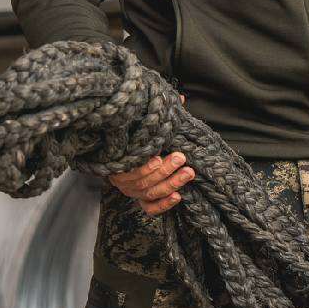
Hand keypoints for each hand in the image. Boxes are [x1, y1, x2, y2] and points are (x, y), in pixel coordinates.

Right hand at [108, 90, 194, 213]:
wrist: (126, 151)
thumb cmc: (138, 136)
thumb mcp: (146, 124)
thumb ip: (160, 114)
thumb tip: (180, 99)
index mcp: (120, 159)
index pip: (130, 167)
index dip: (144, 165)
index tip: (158, 156)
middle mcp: (123, 178)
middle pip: (142, 181)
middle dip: (164, 170)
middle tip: (181, 158)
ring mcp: (132, 191)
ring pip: (149, 192)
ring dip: (170, 183)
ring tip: (188, 173)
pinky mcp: (141, 200)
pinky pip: (150, 208)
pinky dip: (163, 204)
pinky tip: (178, 196)